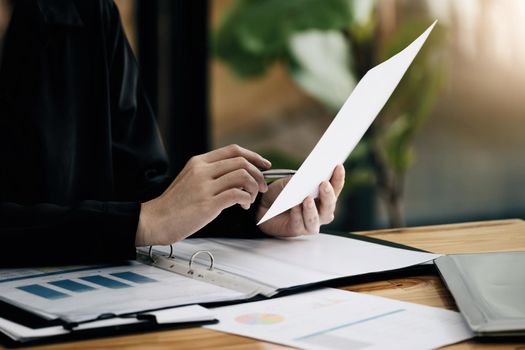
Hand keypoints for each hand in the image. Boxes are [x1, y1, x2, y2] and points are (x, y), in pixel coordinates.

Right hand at [135, 144, 270, 245]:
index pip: (233, 150)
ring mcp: (204, 186)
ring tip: (251, 198)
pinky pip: (237, 194)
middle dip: (258, 174)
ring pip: (242, 176)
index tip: (265, 165)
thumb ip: (210, 174)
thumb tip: (236, 176)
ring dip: (254, 188)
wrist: (155, 220)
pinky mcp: (208, 204)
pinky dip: (246, 199)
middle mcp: (202, 170)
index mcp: (199, 162)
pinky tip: (243, 206)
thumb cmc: (174, 204)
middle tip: (262, 187)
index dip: (254, 156)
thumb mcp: (190, 179)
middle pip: (242, 162)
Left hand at [257, 164, 344, 236]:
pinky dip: (298, 215)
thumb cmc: (281, 193)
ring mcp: (310, 222)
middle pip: (330, 206)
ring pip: (317, 218)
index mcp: (322, 196)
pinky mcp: (298, 230)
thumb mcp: (288, 182)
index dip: (338, 178)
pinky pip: (300, 224)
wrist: (263, 206)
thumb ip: (298, 180)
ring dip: (313, 209)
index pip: (335, 188)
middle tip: (324, 184)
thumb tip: (307, 177)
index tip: (338, 166)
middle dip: (328, 195)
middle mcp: (320, 211)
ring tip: (307, 199)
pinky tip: (294, 207)